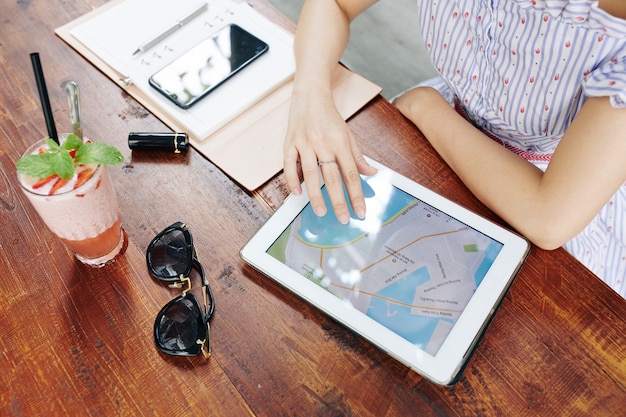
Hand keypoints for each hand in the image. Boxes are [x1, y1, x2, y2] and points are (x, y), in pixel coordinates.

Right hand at [283, 90, 376, 223]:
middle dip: (339, 200)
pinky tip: (296, 193)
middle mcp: (323, 144)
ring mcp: (305, 143)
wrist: (310, 94)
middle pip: (332, 177)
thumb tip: (371, 172)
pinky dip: (292, 179)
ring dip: (316, 195)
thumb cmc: (329, 116)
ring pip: (311, 173)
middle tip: (343, 218)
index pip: (351, 173)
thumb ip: (357, 156)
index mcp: (340, 142)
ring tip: (321, 211)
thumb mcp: (347, 134)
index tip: (361, 210)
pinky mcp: (290, 143)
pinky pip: (289, 164)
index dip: (357, 194)